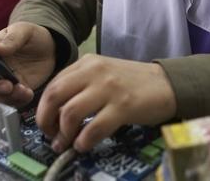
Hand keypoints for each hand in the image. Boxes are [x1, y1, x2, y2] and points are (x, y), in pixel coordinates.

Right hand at [0, 22, 55, 106]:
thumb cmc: (31, 36)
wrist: (49, 49)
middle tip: (7, 86)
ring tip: (22, 90)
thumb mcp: (23, 31)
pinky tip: (28, 92)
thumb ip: (10, 39)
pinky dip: (17, 101)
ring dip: (5, 97)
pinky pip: (10, 103)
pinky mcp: (13, 93)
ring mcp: (1, 84)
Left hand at [36, 54, 176, 152]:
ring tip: (67, 144)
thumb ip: (80, 86)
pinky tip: (84, 146)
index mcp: (86, 63)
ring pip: (70, 113)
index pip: (52, 85)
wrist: (166, 84)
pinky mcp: (123, 106)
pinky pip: (94, 128)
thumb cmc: (132, 82)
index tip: (46, 126)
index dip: (43, 110)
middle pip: (54, 97)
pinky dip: (84, 141)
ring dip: (64, 134)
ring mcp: (108, 88)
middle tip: (51, 136)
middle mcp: (94, 72)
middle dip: (46, 121)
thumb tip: (55, 113)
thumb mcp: (102, 74)